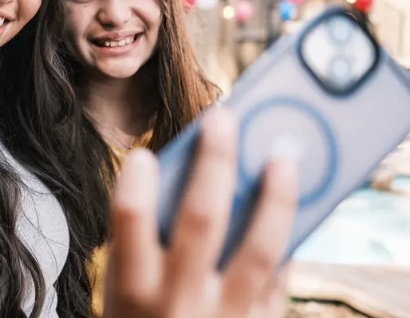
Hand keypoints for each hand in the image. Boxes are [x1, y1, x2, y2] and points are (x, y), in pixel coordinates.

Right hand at [103, 108, 297, 317]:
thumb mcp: (123, 292)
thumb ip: (143, 244)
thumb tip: (183, 179)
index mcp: (132, 288)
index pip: (129, 222)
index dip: (136, 183)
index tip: (146, 154)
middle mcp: (178, 301)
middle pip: (202, 219)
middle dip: (215, 163)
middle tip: (224, 119)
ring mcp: (224, 316)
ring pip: (260, 247)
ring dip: (276, 195)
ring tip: (284, 155)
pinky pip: (281, 278)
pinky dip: (290, 236)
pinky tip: (294, 205)